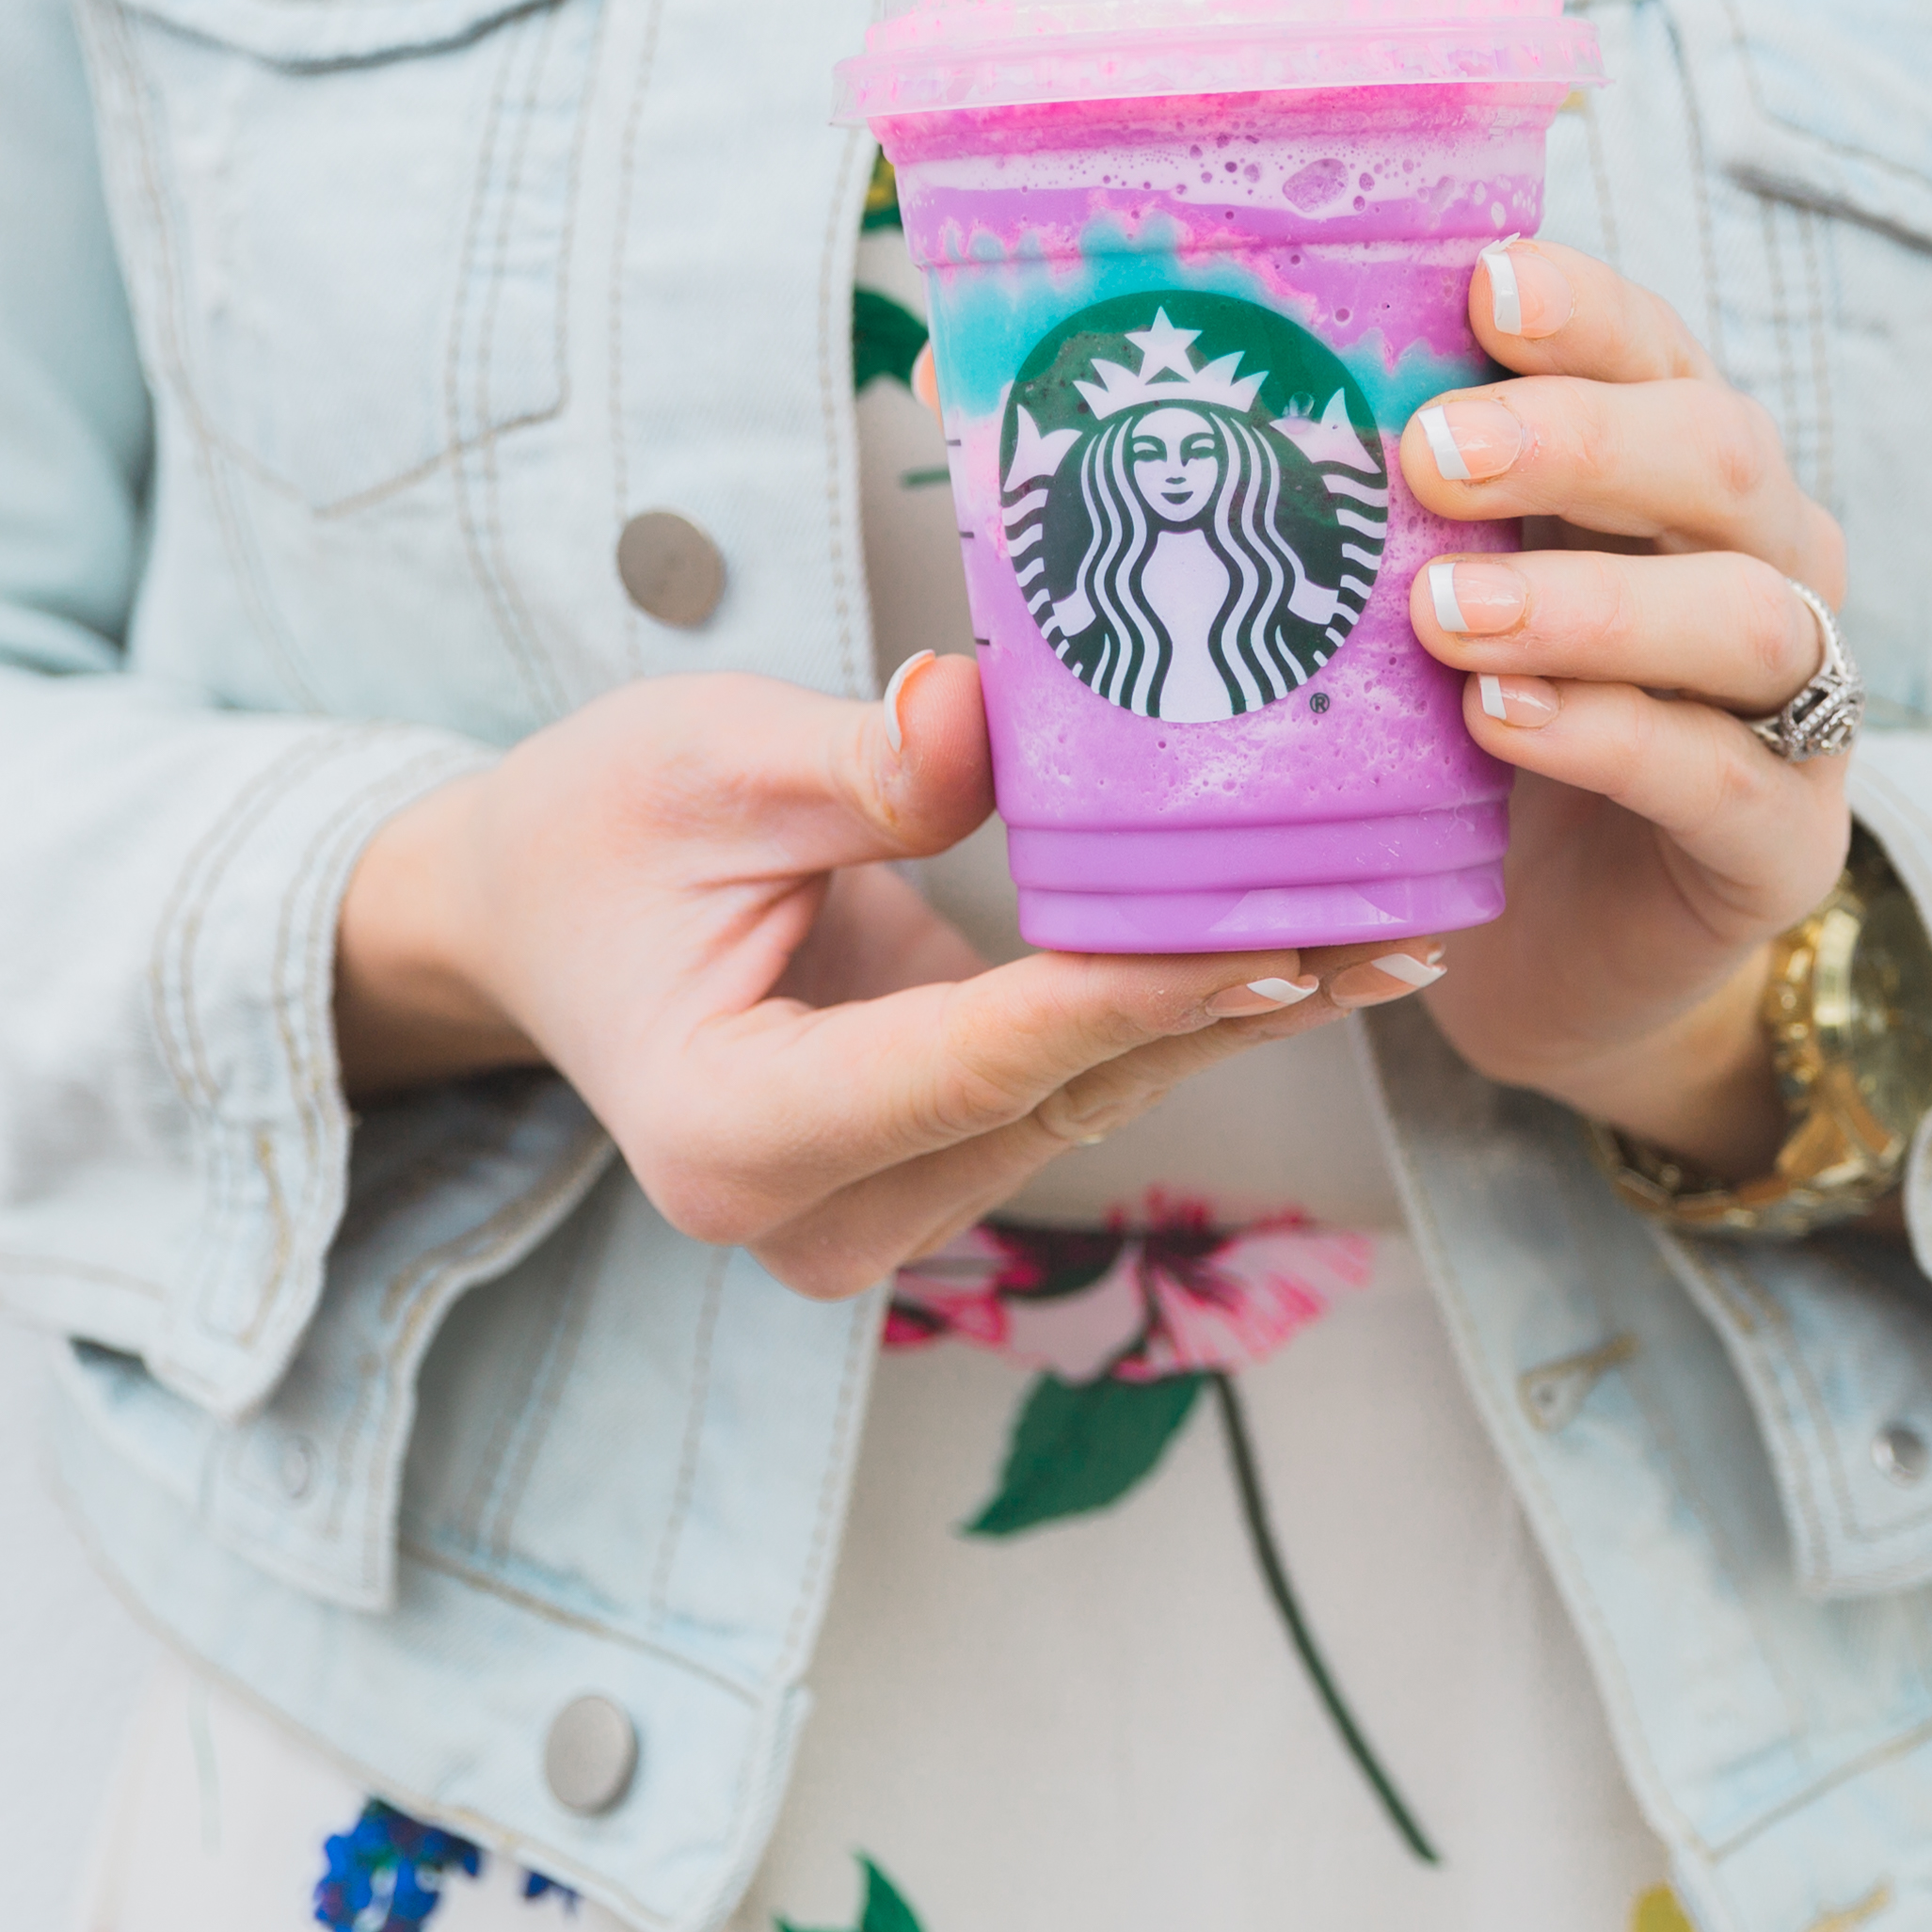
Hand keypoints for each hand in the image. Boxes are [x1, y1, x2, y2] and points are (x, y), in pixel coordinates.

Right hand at [336, 660, 1425, 1299]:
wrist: (528, 915)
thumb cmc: (593, 830)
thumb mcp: (703, 761)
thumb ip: (854, 764)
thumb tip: (981, 717)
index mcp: (735, 1132)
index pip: (978, 1057)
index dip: (1135, 991)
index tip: (1279, 933)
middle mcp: (816, 1215)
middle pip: (1062, 1092)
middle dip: (1235, 1000)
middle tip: (1402, 921)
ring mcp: (878, 1212)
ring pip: (1095, 1098)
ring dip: (1243, 1011)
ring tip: (1403, 925)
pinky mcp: (930, 1173)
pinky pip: (1082, 1083)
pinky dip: (1188, 1009)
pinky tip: (1321, 948)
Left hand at [1391, 238, 1854, 1173]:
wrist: (1555, 956)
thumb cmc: (1476, 736)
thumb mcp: (1430, 598)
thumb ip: (1383, 509)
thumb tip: (1210, 394)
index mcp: (1677, 466)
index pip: (1654, 350)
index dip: (1582, 310)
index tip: (1482, 286)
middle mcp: (1762, 557)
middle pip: (1718, 453)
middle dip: (1576, 439)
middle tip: (1431, 454)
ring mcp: (1792, 701)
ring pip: (1744, 614)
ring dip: (1591, 602)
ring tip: (1448, 612)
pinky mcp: (1783, 838)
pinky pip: (1716, 774)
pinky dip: (1610, 737)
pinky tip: (1502, 720)